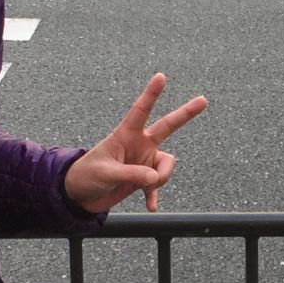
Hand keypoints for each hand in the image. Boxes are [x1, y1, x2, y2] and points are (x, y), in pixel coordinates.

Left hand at [64, 73, 206, 213]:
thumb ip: (131, 174)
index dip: (151, 94)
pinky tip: (150, 206)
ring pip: (166, 165)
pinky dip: (154, 196)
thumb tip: (155, 177)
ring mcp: (143, 161)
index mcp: (125, 135)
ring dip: (161, 179)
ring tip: (146, 189)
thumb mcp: (106, 173)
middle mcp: (139, 145)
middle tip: (203, 100)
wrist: (80, 195)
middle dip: (185, 113)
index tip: (161, 77)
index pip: (140, 111)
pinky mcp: (143, 179)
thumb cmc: (86, 176)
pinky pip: (157, 185)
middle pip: (167, 126)